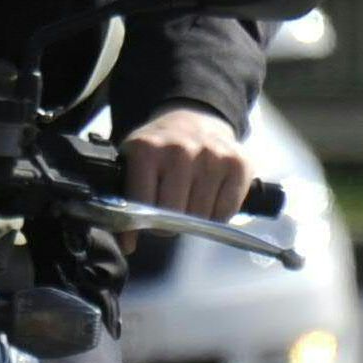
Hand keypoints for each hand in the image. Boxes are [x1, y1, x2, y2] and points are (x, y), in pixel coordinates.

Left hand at [123, 106, 252, 223]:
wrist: (193, 118)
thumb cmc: (159, 150)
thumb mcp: (132, 164)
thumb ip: (124, 199)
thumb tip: (127, 245)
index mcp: (146, 150)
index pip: (142, 206)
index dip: (140, 223)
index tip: (139, 226)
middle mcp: (180, 150)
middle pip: (174, 216)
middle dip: (168, 224)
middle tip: (168, 212)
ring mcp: (212, 155)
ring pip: (201, 217)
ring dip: (194, 220)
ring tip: (189, 201)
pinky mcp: (238, 163)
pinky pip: (225, 212)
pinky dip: (217, 215)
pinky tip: (209, 199)